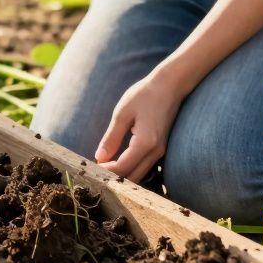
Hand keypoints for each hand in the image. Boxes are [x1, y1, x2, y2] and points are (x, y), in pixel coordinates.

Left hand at [95, 67, 186, 181]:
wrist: (170, 85)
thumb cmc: (144, 95)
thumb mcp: (122, 113)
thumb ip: (111, 138)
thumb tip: (99, 158)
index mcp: (145, 143)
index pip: (123, 168)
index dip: (106, 171)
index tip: (91, 166)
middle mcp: (156, 152)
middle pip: (133, 177)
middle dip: (114, 178)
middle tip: (96, 169)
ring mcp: (161, 152)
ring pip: (141, 175)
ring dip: (123, 175)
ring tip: (106, 166)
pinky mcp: (162, 149)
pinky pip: (146, 167)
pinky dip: (132, 168)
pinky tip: (119, 161)